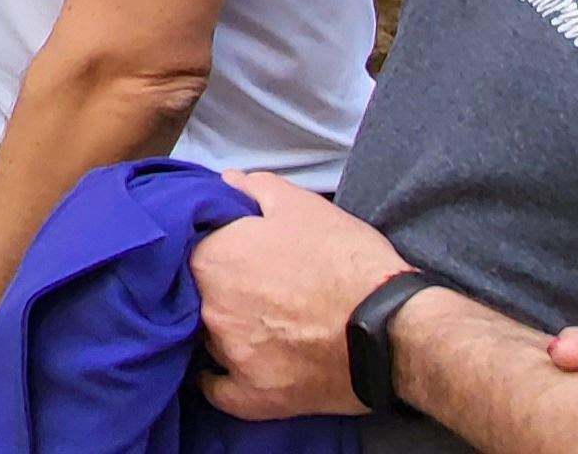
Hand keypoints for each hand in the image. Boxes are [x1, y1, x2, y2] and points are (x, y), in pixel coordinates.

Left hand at [192, 172, 411, 419]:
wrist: (391, 328)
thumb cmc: (347, 260)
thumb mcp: (303, 207)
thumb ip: (255, 189)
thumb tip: (226, 182)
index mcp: (213, 259)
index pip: (186, 250)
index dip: (207, 248)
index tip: (228, 251)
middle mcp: (209, 309)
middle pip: (192, 296)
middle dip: (214, 289)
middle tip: (249, 287)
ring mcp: (229, 355)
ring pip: (206, 338)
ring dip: (223, 329)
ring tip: (255, 323)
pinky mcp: (253, 396)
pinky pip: (219, 390)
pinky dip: (223, 379)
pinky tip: (237, 365)